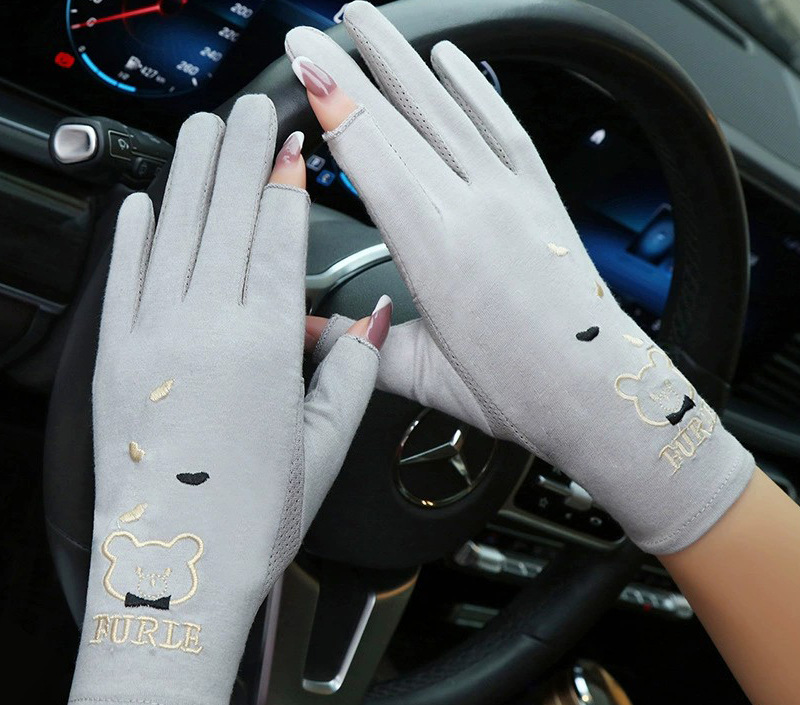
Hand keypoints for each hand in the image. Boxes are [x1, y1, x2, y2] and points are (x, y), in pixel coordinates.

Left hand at [66, 94, 390, 704]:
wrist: (173, 571)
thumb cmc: (251, 520)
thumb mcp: (323, 448)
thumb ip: (350, 371)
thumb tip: (369, 320)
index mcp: (264, 350)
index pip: (278, 241)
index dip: (287, 186)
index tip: (294, 147)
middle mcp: (203, 330)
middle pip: (225, 218)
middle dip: (242, 155)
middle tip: (253, 110)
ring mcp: (150, 340)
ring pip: (171, 234)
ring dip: (189, 176)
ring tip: (203, 132)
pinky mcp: (114, 360)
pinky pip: (123, 278)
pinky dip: (131, 234)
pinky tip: (142, 203)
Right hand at [286, 1, 752, 554]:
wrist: (597, 389)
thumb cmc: (519, 388)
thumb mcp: (423, 374)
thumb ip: (360, 346)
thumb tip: (313, 335)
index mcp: (435, 247)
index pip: (371, 151)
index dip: (333, 99)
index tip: (304, 61)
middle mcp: (473, 206)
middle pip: (403, 115)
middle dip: (355, 62)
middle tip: (317, 26)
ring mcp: (512, 193)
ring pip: (449, 106)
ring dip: (407, 57)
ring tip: (372, 20)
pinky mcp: (541, 194)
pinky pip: (502, 122)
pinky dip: (475, 85)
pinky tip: (452, 58)